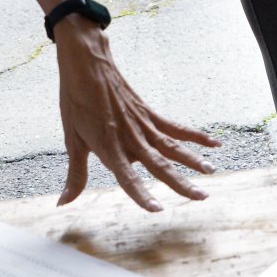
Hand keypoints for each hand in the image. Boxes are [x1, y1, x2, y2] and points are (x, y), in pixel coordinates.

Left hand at [52, 21, 220, 210]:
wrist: (87, 66)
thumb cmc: (77, 103)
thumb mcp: (72, 141)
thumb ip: (75, 176)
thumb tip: (63, 203)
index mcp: (110, 148)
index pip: (128, 178)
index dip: (142, 195)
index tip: (158, 210)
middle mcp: (131, 139)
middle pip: (160, 165)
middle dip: (182, 183)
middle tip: (201, 197)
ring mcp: (144, 125)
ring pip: (173, 147)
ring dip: (193, 161)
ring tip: (211, 173)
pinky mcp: (150, 114)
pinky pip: (176, 128)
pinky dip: (195, 136)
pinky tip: (213, 144)